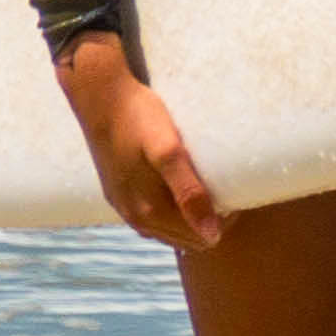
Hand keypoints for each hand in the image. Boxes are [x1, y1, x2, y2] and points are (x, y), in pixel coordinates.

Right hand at [51, 28, 226, 249]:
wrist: (100, 97)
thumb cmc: (139, 118)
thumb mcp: (169, 152)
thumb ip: (188, 192)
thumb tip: (212, 235)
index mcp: (149, 212)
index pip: (201, 238)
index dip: (225, 220)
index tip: (235, 193)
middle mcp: (134, 218)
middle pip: (186, 237)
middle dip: (209, 220)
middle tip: (225, 187)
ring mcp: (123, 207)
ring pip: (169, 230)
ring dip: (191, 216)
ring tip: (207, 185)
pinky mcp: (118, 194)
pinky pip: (152, 218)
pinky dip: (172, 210)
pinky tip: (180, 186)